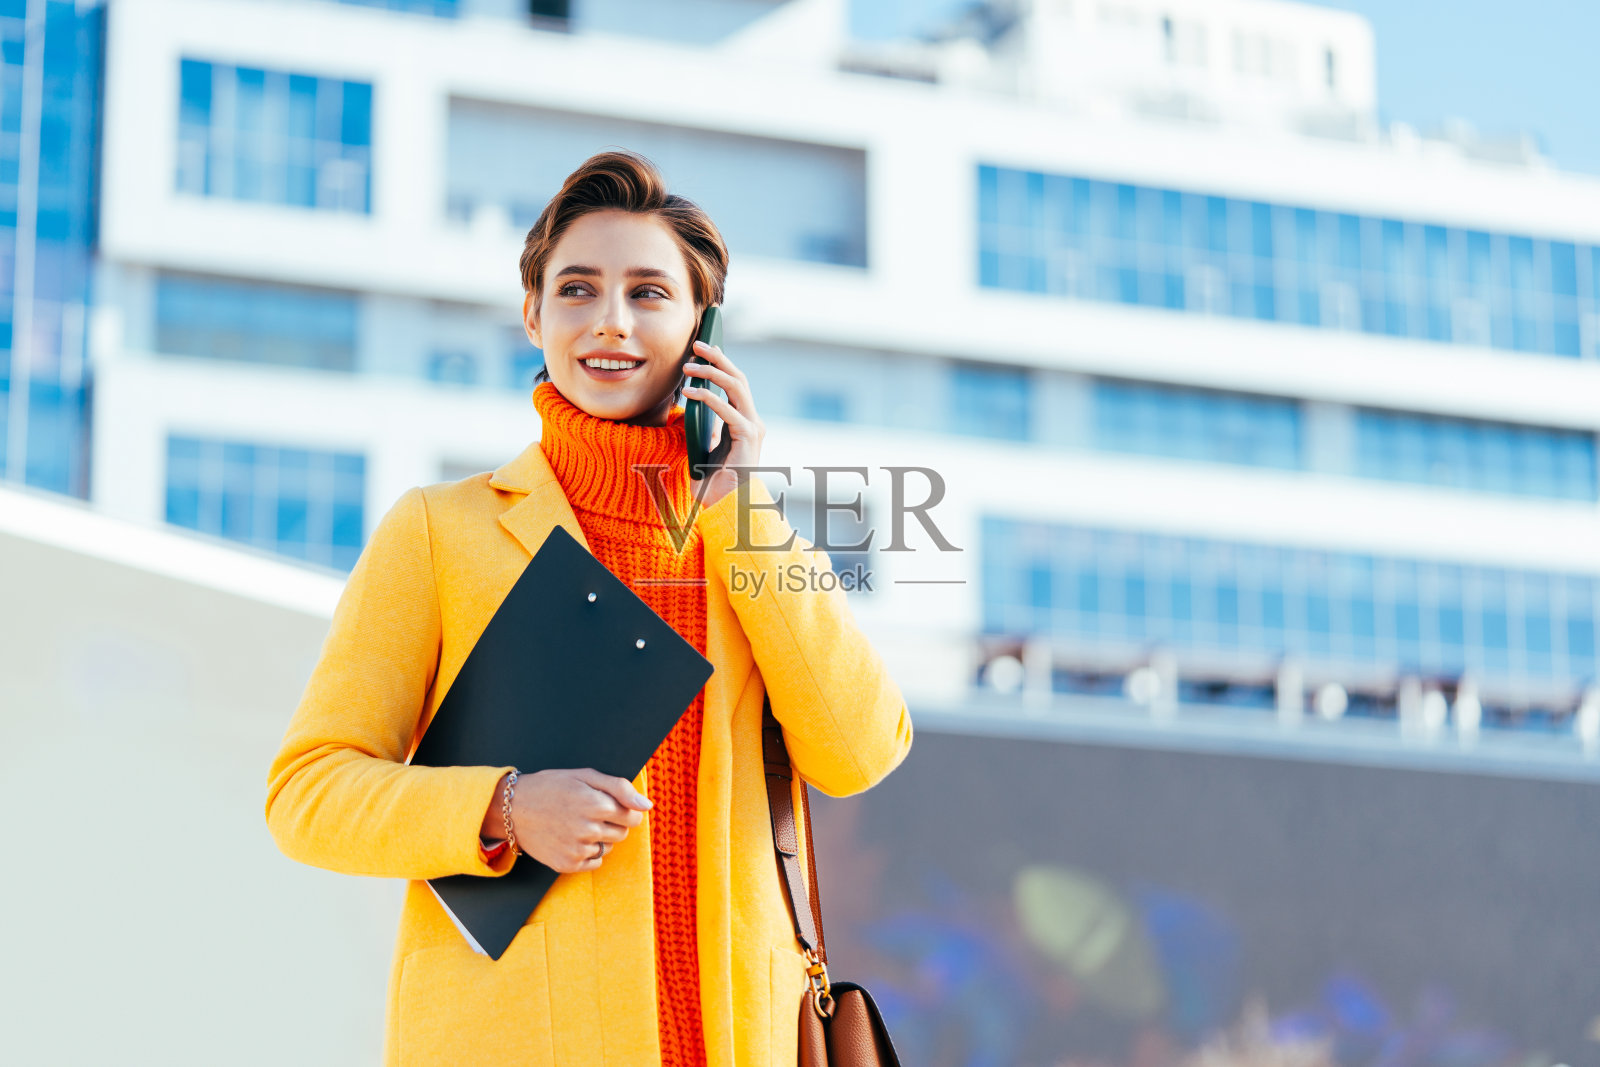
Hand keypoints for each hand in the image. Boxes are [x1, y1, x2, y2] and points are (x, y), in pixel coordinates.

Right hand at [484, 768, 651, 873]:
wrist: (513, 809)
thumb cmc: (552, 787)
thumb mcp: (586, 775)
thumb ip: (621, 788)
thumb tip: (647, 806)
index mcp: (595, 804)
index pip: (633, 816)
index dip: (625, 810)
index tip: (611, 806)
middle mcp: (588, 829)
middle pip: (622, 833)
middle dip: (612, 823)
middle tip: (590, 813)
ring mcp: (577, 849)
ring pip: (608, 848)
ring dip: (599, 838)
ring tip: (576, 824)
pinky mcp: (567, 865)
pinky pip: (595, 863)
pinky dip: (588, 853)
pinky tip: (571, 839)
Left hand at [682, 339, 764, 508]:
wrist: (724, 506)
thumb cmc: (712, 479)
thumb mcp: (704, 444)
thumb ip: (704, 423)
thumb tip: (690, 400)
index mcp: (744, 421)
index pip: (736, 383)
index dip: (722, 362)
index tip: (705, 347)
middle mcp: (753, 421)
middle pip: (738, 378)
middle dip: (718, 357)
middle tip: (696, 344)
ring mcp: (753, 429)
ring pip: (736, 388)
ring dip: (711, 372)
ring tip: (688, 366)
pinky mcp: (748, 438)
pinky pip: (728, 411)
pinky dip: (708, 398)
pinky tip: (689, 393)